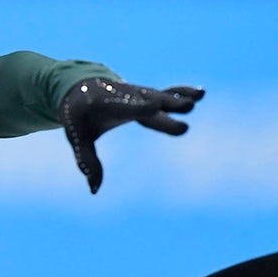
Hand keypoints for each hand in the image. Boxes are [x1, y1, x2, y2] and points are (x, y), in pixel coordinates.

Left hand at [60, 78, 203, 193]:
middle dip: (167, 104)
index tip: (153, 107)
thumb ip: (86, 160)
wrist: (81, 87)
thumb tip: (94, 190)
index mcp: (107, 103)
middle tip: (188, 107)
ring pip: (161, 95)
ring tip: (200, 97)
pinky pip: (166, 93)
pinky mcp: (147, 96)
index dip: (139, 107)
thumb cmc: (78, 114)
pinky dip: (181, 93)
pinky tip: (200, 94)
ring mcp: (139, 95)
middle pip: (150, 101)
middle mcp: (127, 96)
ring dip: (179, 97)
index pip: (126, 107)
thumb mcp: (77, 135)